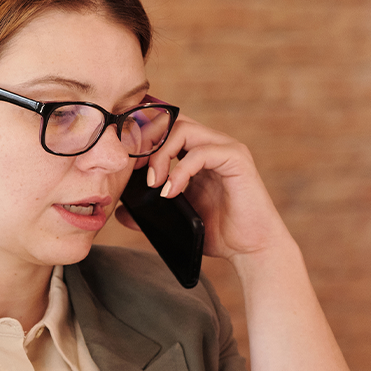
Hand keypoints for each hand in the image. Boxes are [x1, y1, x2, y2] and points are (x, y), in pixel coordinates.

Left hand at [128, 113, 289, 260]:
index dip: (141, 140)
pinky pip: (201, 152)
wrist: (250, 249)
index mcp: (196, 153)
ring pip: (183, 129)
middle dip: (146, 141)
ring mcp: (226, 149)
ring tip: (154, 184)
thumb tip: (120, 210)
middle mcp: (211, 144)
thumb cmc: (217, 233)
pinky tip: (170, 192)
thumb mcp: (175, 219)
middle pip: (171, 121)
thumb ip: (149, 211)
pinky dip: (180, 171)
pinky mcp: (237, 159)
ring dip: (160, 154)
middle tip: (134, 170)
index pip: (165, 128)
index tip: (125, 165)